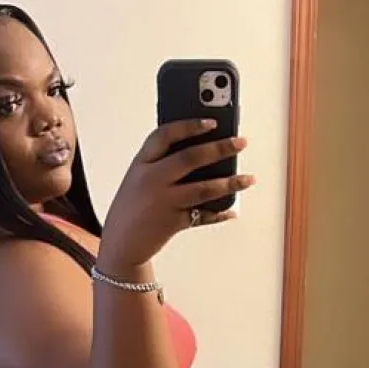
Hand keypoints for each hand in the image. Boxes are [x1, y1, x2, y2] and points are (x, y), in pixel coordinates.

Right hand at [98, 119, 254, 274]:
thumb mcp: (138, 179)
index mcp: (141, 164)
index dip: (189, 126)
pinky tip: (231, 210)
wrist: (120, 244)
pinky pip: (202, 216)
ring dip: (230, 183)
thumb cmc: (132, 208)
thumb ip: (162, 164)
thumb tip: (204, 155)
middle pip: (190, 158)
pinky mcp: (172, 223)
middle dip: (220, 148)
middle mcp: (151, 180)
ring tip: (248, 179)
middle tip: (240, 142)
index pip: (165, 135)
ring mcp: (163, 202)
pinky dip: (219, 214)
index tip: (211, 121)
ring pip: (203, 188)